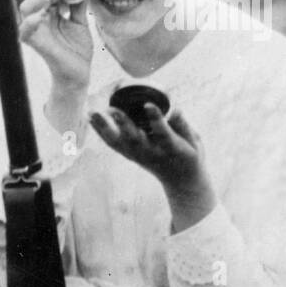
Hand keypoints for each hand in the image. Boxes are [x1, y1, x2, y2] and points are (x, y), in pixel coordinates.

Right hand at [19, 0, 95, 92]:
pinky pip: (26, 30)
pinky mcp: (33, 43)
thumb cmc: (77, 48)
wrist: (79, 73)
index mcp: (47, 10)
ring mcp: (33, 30)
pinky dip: (31, 22)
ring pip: (29, 6)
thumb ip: (78, 2)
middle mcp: (37, 17)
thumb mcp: (80, 20)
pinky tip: (43, 14)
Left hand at [88, 103, 212, 205]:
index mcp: (171, 148)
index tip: (149, 105)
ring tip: (92, 112)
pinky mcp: (129, 155)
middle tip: (111, 108)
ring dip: (104, 127)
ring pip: (118, 142)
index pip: (163, 133)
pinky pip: (112, 143)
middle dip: (122, 123)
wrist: (180, 181)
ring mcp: (137, 155)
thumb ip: (183, 126)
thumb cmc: (189, 155)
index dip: (156, 119)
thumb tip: (175, 108)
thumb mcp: (194, 143)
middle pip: (134, 138)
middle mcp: (151, 153)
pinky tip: (90, 117)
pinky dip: (100, 130)